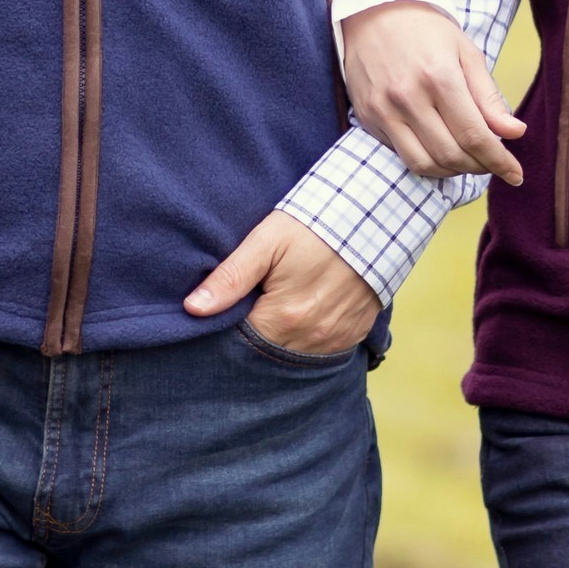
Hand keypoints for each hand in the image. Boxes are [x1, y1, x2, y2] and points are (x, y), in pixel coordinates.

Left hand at [184, 209, 382, 355]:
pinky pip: (323, 349)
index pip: (240, 343)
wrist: (375, 212)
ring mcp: (336, 338)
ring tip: (279, 307)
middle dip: (256, 334)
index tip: (230, 308)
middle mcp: (312, 338)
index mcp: (284, 319)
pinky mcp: (355, 333)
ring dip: (283, 338)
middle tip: (254, 304)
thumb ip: (230, 277)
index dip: (230, 327)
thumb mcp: (267, 241)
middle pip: (268, 352)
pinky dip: (310, 337)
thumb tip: (193, 309)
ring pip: (295, 354)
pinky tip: (305, 314)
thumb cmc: (315, 223)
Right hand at [339, 0, 525, 183]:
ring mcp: (384, 109)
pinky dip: (427, 162)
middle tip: (493, 163)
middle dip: (479, 168)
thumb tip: (515, 133)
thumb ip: (489, 97)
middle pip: (451, 155)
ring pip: (424, 164)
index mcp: (439, 77)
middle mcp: (408, 97)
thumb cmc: (426, 31)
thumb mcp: (466, 53)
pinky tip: (441, 151)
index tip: (515, 174)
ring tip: (469, 160)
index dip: (499, 161)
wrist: (373, 13)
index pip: (475, 135)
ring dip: (453, 171)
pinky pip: (402, 155)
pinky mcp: (368, 117)